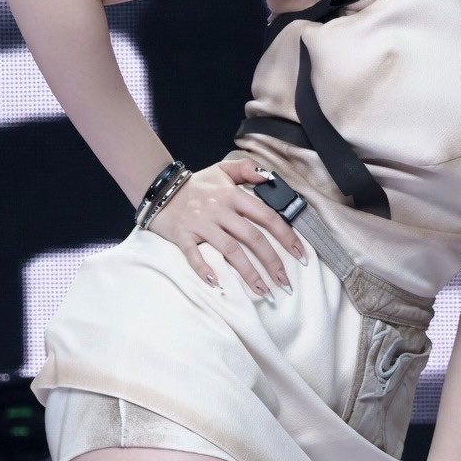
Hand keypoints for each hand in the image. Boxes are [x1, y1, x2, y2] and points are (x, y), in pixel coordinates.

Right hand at [148, 158, 306, 294]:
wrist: (160, 189)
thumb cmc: (196, 184)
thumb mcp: (222, 169)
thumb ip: (247, 169)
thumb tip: (269, 178)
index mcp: (233, 196)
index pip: (266, 216)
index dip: (286, 236)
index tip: (300, 255)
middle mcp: (220, 210)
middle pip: (252, 238)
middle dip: (272, 262)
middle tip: (285, 283)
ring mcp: (201, 224)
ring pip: (230, 250)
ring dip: (248, 273)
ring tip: (263, 291)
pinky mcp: (183, 236)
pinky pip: (194, 255)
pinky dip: (204, 269)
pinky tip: (217, 284)